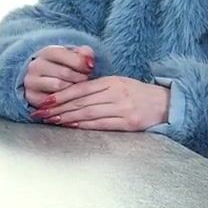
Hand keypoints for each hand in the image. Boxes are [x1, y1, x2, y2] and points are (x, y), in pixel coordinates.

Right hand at [22, 45, 93, 103]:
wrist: (45, 80)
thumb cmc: (65, 67)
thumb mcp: (75, 57)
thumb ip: (84, 54)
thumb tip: (89, 61)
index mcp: (46, 53)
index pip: (62, 54)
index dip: (80, 62)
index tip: (90, 67)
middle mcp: (35, 66)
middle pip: (64, 72)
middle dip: (80, 77)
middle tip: (86, 80)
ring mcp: (31, 82)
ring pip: (58, 87)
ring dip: (73, 89)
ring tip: (78, 89)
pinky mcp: (32, 98)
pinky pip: (52, 102)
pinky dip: (64, 101)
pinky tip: (70, 98)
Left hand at [32, 76, 169, 130]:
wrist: (167, 104)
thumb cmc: (138, 94)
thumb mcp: (119, 84)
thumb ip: (98, 87)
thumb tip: (71, 93)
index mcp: (112, 81)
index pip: (80, 88)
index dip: (61, 94)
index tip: (45, 100)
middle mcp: (115, 93)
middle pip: (81, 101)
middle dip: (58, 107)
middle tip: (40, 113)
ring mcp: (122, 108)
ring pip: (88, 112)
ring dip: (67, 117)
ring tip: (51, 120)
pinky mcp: (128, 123)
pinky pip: (102, 124)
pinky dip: (84, 125)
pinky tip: (71, 126)